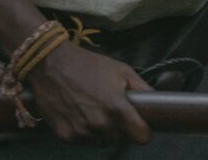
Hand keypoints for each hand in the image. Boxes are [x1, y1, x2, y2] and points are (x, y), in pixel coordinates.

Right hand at [27, 43, 152, 144]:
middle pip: (121, 140)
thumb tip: (157, 101)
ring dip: (103, 133)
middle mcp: (100, 125)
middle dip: (121, 129)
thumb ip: (142, 88)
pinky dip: (85, 133)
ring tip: (95, 111)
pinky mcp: (66, 136)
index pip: (142, 137)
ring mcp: (82, 132)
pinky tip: (81, 115)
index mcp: (116, 108)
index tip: (141, 124)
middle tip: (113, 112)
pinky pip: (84, 141)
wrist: (51, 64)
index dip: (144, 131)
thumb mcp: (120, 69)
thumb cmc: (87, 65)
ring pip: (102, 143)